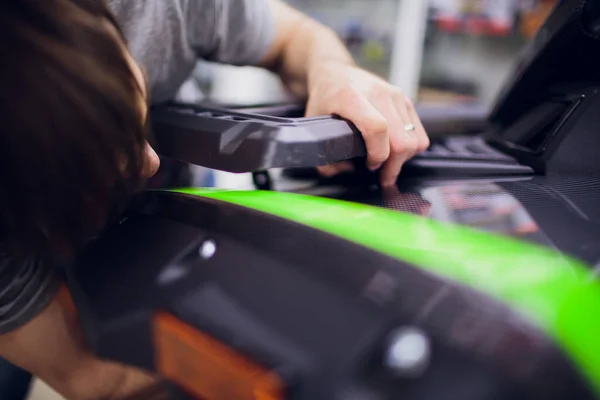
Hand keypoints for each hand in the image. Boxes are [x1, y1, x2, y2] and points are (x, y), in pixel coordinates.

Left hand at [305, 61, 429, 186]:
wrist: (335, 72)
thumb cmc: (324, 99)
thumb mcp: (313, 125)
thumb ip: (323, 155)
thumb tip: (346, 170)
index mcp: (352, 97)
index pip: (377, 129)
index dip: (377, 155)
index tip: (370, 166)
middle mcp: (378, 93)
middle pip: (401, 139)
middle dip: (393, 166)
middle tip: (382, 177)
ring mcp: (395, 94)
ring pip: (414, 139)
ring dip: (403, 158)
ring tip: (388, 164)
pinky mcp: (405, 99)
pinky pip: (420, 132)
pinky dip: (410, 147)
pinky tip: (394, 151)